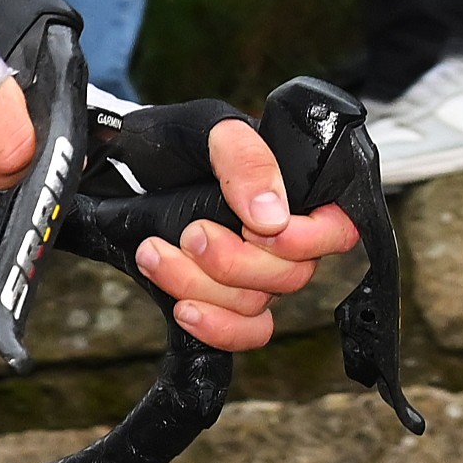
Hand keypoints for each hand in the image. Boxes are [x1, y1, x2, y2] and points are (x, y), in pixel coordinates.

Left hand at [133, 114, 369, 356]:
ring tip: (155, 251)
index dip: (305, 240)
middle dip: (233, 262)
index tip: (257, 230)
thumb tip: (274, 217)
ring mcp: (255, 272)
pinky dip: (216, 328)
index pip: (337, 230)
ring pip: (254, 303)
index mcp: (297, 193)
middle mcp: (284, 237)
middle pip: (291, 276)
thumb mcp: (210, 130)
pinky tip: (183, 309)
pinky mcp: (224, 296)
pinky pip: (245, 332)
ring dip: (198, 284)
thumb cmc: (175, 142)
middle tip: (189, 232)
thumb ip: (245, 160)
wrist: (125, 167)